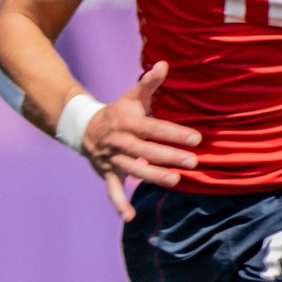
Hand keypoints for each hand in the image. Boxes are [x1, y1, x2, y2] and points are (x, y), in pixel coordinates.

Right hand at [77, 61, 201, 220]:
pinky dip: (120, 203)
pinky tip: (130, 217)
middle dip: (169, 155)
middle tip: (193, 161)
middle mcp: (120, 141)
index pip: (154, 128)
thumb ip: (150, 83)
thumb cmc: (118, 112)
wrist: (85, 127)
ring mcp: (113, 159)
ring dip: (153, 176)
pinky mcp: (108, 173)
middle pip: (146, 150)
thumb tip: (164, 64)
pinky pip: (112, 190)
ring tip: (174, 181)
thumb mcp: (132, 96)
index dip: (174, 133)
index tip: (196, 138)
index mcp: (128, 121)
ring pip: (134, 169)